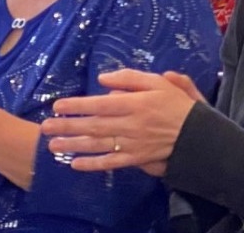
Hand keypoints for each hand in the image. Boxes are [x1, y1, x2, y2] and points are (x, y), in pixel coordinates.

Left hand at [43, 70, 206, 176]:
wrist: (198, 134)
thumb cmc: (178, 104)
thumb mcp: (160, 81)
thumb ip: (132, 78)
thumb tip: (104, 78)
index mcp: (136, 103)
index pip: (100, 104)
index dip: (78, 105)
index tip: (58, 105)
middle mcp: (131, 124)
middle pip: (94, 125)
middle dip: (68, 126)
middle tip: (45, 127)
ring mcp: (132, 144)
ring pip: (98, 145)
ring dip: (74, 145)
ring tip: (53, 145)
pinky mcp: (136, 158)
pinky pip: (111, 163)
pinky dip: (93, 164)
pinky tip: (76, 164)